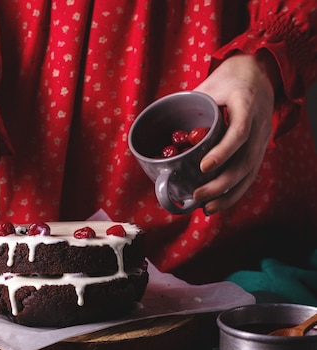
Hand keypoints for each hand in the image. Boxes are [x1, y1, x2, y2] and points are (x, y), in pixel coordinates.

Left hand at [193, 50, 280, 214]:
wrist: (259, 73)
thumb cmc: (227, 81)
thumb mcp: (208, 86)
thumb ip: (188, 105)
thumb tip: (156, 125)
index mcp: (246, 104)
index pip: (239, 132)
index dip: (223, 152)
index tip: (203, 166)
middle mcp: (259, 125)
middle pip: (246, 161)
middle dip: (221, 183)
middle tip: (197, 195)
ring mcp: (262, 140)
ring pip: (249, 173)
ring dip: (228, 194)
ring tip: (206, 208)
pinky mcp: (260, 150)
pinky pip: (249, 175)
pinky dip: (233, 193)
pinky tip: (216, 204)